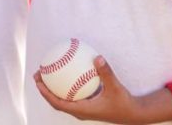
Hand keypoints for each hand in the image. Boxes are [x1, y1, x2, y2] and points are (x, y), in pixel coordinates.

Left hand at [34, 56, 171, 123]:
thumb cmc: (124, 102)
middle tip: (37, 74)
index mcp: (82, 110)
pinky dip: (65, 87)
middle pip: (56, 102)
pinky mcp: (88, 107)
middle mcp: (80, 112)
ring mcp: (83, 110)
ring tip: (46, 73)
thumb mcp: (115, 87)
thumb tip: (97, 57)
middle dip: (44, 89)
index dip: (45, 93)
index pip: (58, 103)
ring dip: (52, 89)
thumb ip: (106, 73)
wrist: (133, 114)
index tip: (38, 80)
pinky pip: (72, 97)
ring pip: (63, 100)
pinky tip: (66, 74)